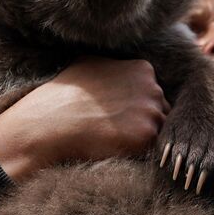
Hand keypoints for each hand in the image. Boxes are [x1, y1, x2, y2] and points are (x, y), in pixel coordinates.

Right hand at [0, 57, 168, 181]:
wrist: (52, 121)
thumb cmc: (66, 94)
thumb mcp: (92, 64)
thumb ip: (116, 67)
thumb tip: (122, 69)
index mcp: (143, 69)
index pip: (153, 91)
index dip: (138, 105)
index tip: (120, 113)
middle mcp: (153, 87)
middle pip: (161, 110)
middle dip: (144, 120)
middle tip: (118, 129)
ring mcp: (152, 111)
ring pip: (159, 129)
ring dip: (143, 136)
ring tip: (115, 138)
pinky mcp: (147, 135)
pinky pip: (152, 147)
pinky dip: (138, 149)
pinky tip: (116, 146)